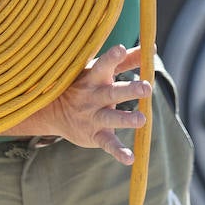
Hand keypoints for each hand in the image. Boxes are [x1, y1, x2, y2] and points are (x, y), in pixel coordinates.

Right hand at [5, 44, 151, 165]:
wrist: (54, 112)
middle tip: (146, 88)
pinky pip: (107, 143)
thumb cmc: (86, 85)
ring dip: (126, 119)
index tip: (121, 49)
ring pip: (110, 117)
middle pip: (112, 92)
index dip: (112, 57)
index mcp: (94, 77)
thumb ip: (126, 61)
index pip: (103, 65)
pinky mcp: (94, 135)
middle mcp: (93, 96)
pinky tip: (129, 158)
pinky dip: (118, 151)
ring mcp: (93, 116)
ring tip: (142, 119)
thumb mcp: (100, 71)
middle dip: (129, 90)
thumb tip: (151, 47)